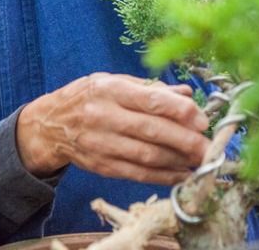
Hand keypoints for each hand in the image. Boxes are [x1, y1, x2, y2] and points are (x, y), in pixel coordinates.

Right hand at [16, 73, 209, 184]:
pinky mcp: (102, 166)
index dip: (180, 111)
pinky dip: (163, 176)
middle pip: (152, 131)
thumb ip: (151, 89)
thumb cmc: (90, 97)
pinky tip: (182, 174)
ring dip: (179, 161)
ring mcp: (102, 144)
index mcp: (110, 90)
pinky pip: (137, 173)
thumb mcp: (115, 82)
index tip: (202, 119)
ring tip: (200, 160)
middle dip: (186, 140)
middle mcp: (104, 116)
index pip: (150, 100)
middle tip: (209, 146)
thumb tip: (187, 94)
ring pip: (147, 156)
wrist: (50, 126)